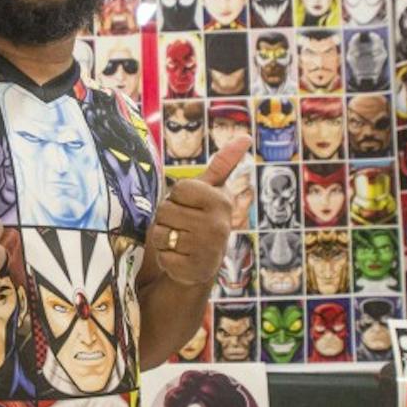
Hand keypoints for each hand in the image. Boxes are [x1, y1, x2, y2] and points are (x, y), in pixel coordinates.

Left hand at [150, 138, 249, 285]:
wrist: (202, 263)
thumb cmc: (201, 219)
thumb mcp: (210, 190)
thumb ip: (223, 164)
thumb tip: (245, 136)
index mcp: (220, 200)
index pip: (179, 188)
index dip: (177, 197)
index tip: (190, 206)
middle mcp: (218, 224)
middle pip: (165, 210)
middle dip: (167, 219)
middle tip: (183, 227)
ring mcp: (206, 249)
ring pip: (160, 233)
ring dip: (163, 238)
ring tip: (180, 242)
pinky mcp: (193, 270)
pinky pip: (162, 256)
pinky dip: (165, 258)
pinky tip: (180, 259)